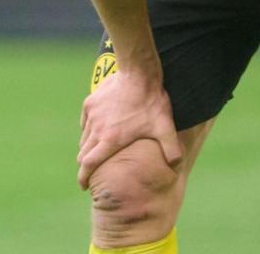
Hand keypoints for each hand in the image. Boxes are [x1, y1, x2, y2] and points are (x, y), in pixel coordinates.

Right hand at [77, 70, 181, 189]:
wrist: (139, 73)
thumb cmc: (151, 101)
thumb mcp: (165, 127)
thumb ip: (171, 149)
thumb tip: (177, 165)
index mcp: (110, 140)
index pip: (89, 164)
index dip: (84, 177)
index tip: (84, 185)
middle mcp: (96, 129)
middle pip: (83, 153)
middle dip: (86, 165)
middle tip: (92, 171)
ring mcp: (92, 115)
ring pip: (83, 138)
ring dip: (88, 147)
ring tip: (97, 152)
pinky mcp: (90, 103)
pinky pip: (85, 122)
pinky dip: (89, 129)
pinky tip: (98, 129)